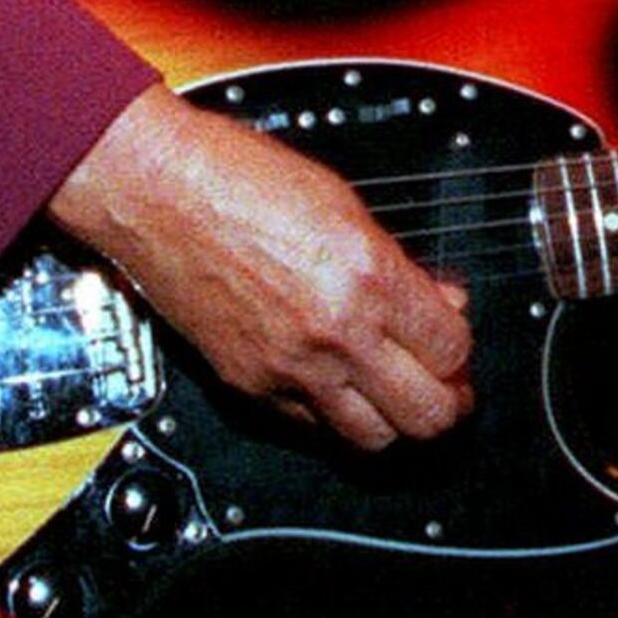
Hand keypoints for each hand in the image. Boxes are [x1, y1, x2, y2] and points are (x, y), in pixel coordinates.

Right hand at [48, 84, 472, 450]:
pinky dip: (333, 413)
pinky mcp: (248, 386)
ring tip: (393, 392)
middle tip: (444, 384)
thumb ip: (397, 264)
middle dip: (447, 403)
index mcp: (368, 279)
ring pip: (372, 439)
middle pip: (427, 416)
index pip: (451, 350)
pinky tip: (336, 382)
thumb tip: (435, 301)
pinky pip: (311, 426)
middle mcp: (334, 334)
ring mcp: (289, 368)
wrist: (158, 190)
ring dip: (394, 419)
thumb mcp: (343, 204)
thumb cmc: (239, 179)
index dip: (459, 349)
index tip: (453, 342)